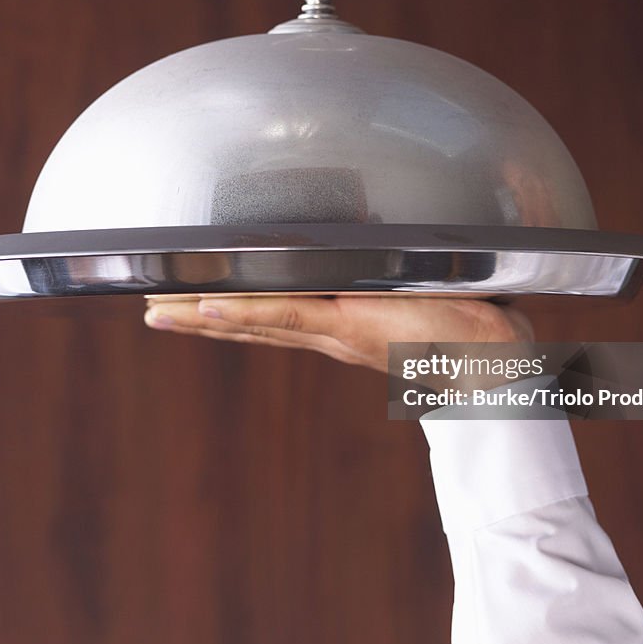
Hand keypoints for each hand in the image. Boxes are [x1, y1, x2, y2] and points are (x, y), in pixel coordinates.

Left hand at [143, 295, 532, 374]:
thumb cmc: (473, 334)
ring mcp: (335, 340)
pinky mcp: (345, 341)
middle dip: (199, 315)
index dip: (232, 307)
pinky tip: (231, 315)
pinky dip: (247, 320)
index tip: (186, 302)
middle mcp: (332, 334)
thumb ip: (401, 286)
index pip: (278, 312)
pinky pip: (283, 329)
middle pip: (253, 321)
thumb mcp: (439, 303)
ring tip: (170, 315)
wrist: (491, 375)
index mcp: (350, 323)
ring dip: (211, 321)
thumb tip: (365, 268)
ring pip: (260, 327)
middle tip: (151, 310)